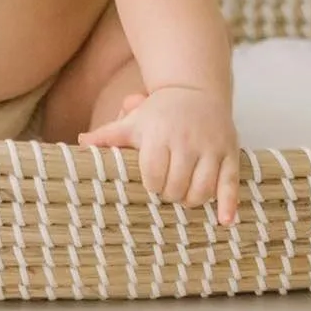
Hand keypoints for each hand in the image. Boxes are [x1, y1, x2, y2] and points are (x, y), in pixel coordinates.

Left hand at [79, 86, 239, 221]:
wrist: (196, 89)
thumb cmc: (160, 112)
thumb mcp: (134, 121)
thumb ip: (108, 135)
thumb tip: (80, 144)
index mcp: (160, 134)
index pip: (153, 175)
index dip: (152, 185)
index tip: (152, 182)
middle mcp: (186, 140)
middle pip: (177, 186)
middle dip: (170, 194)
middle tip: (168, 188)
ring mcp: (210, 147)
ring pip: (202, 190)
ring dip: (192, 200)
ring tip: (185, 194)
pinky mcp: (230, 152)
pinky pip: (230, 183)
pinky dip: (228, 204)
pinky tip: (225, 221)